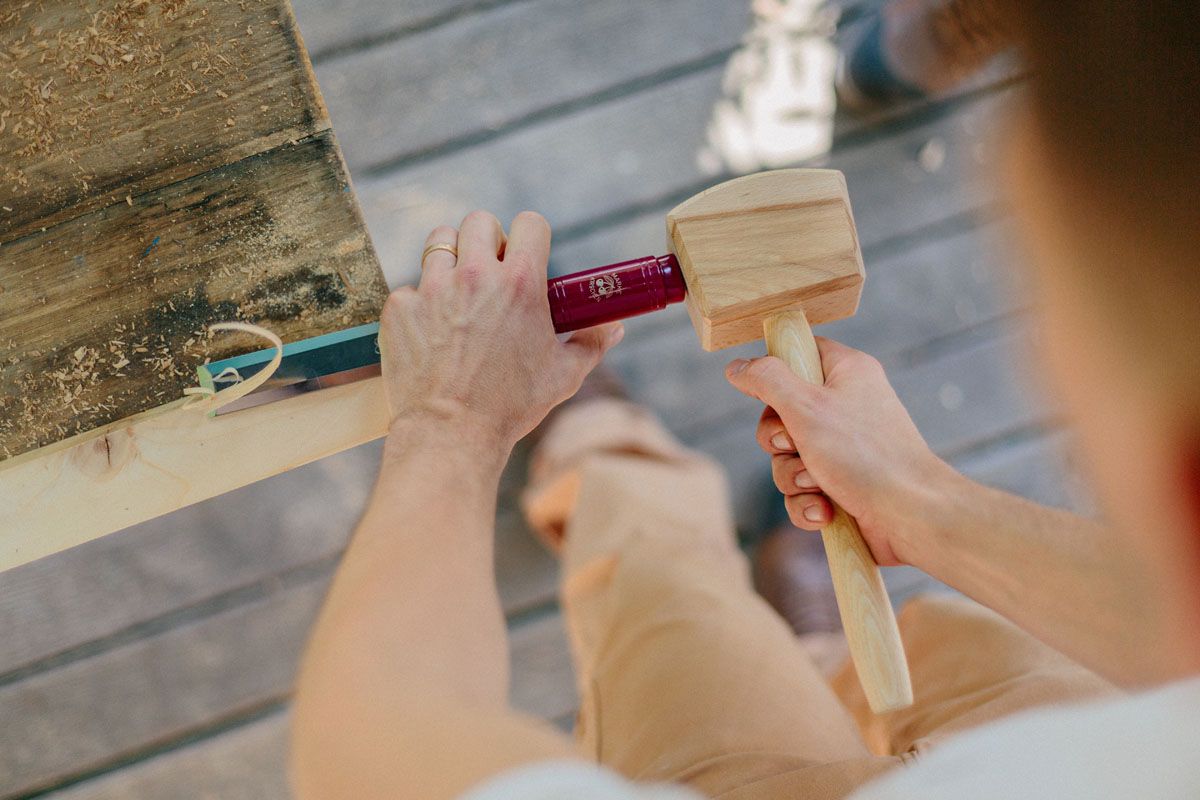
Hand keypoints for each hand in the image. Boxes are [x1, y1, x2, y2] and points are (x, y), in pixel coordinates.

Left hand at [378, 210, 623, 452]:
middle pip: (479, 222)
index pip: (529, 223)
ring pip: (439, 243)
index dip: (529, 236)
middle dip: (486, 240)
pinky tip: (431, 331)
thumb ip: (592, 343)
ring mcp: (432, 288)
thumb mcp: (563, 375)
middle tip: (489, 270)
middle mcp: (476, 276)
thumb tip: (614, 327)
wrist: (451, 434)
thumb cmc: (511, 406)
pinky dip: (420, 303)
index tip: (524, 253)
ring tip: (457, 294)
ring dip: (451, 262)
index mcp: (521, 284)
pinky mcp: (400, 308)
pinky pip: (410, 287)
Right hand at [725, 338, 951, 565]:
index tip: (768, 396)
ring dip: (794, 477)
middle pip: (781, 414)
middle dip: (779, 442)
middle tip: (795, 446)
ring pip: (788, 458)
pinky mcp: (843, 485)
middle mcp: (846, 406)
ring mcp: (844, 449)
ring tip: (819, 485)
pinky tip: (825, 511)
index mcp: (846, 372)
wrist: (912, 515)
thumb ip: (767, 380)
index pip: (799, 353)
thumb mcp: (806, 406)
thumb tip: (737, 366)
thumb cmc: (866, 455)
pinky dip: (807, 504)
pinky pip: (803, 491)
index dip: (775, 373)